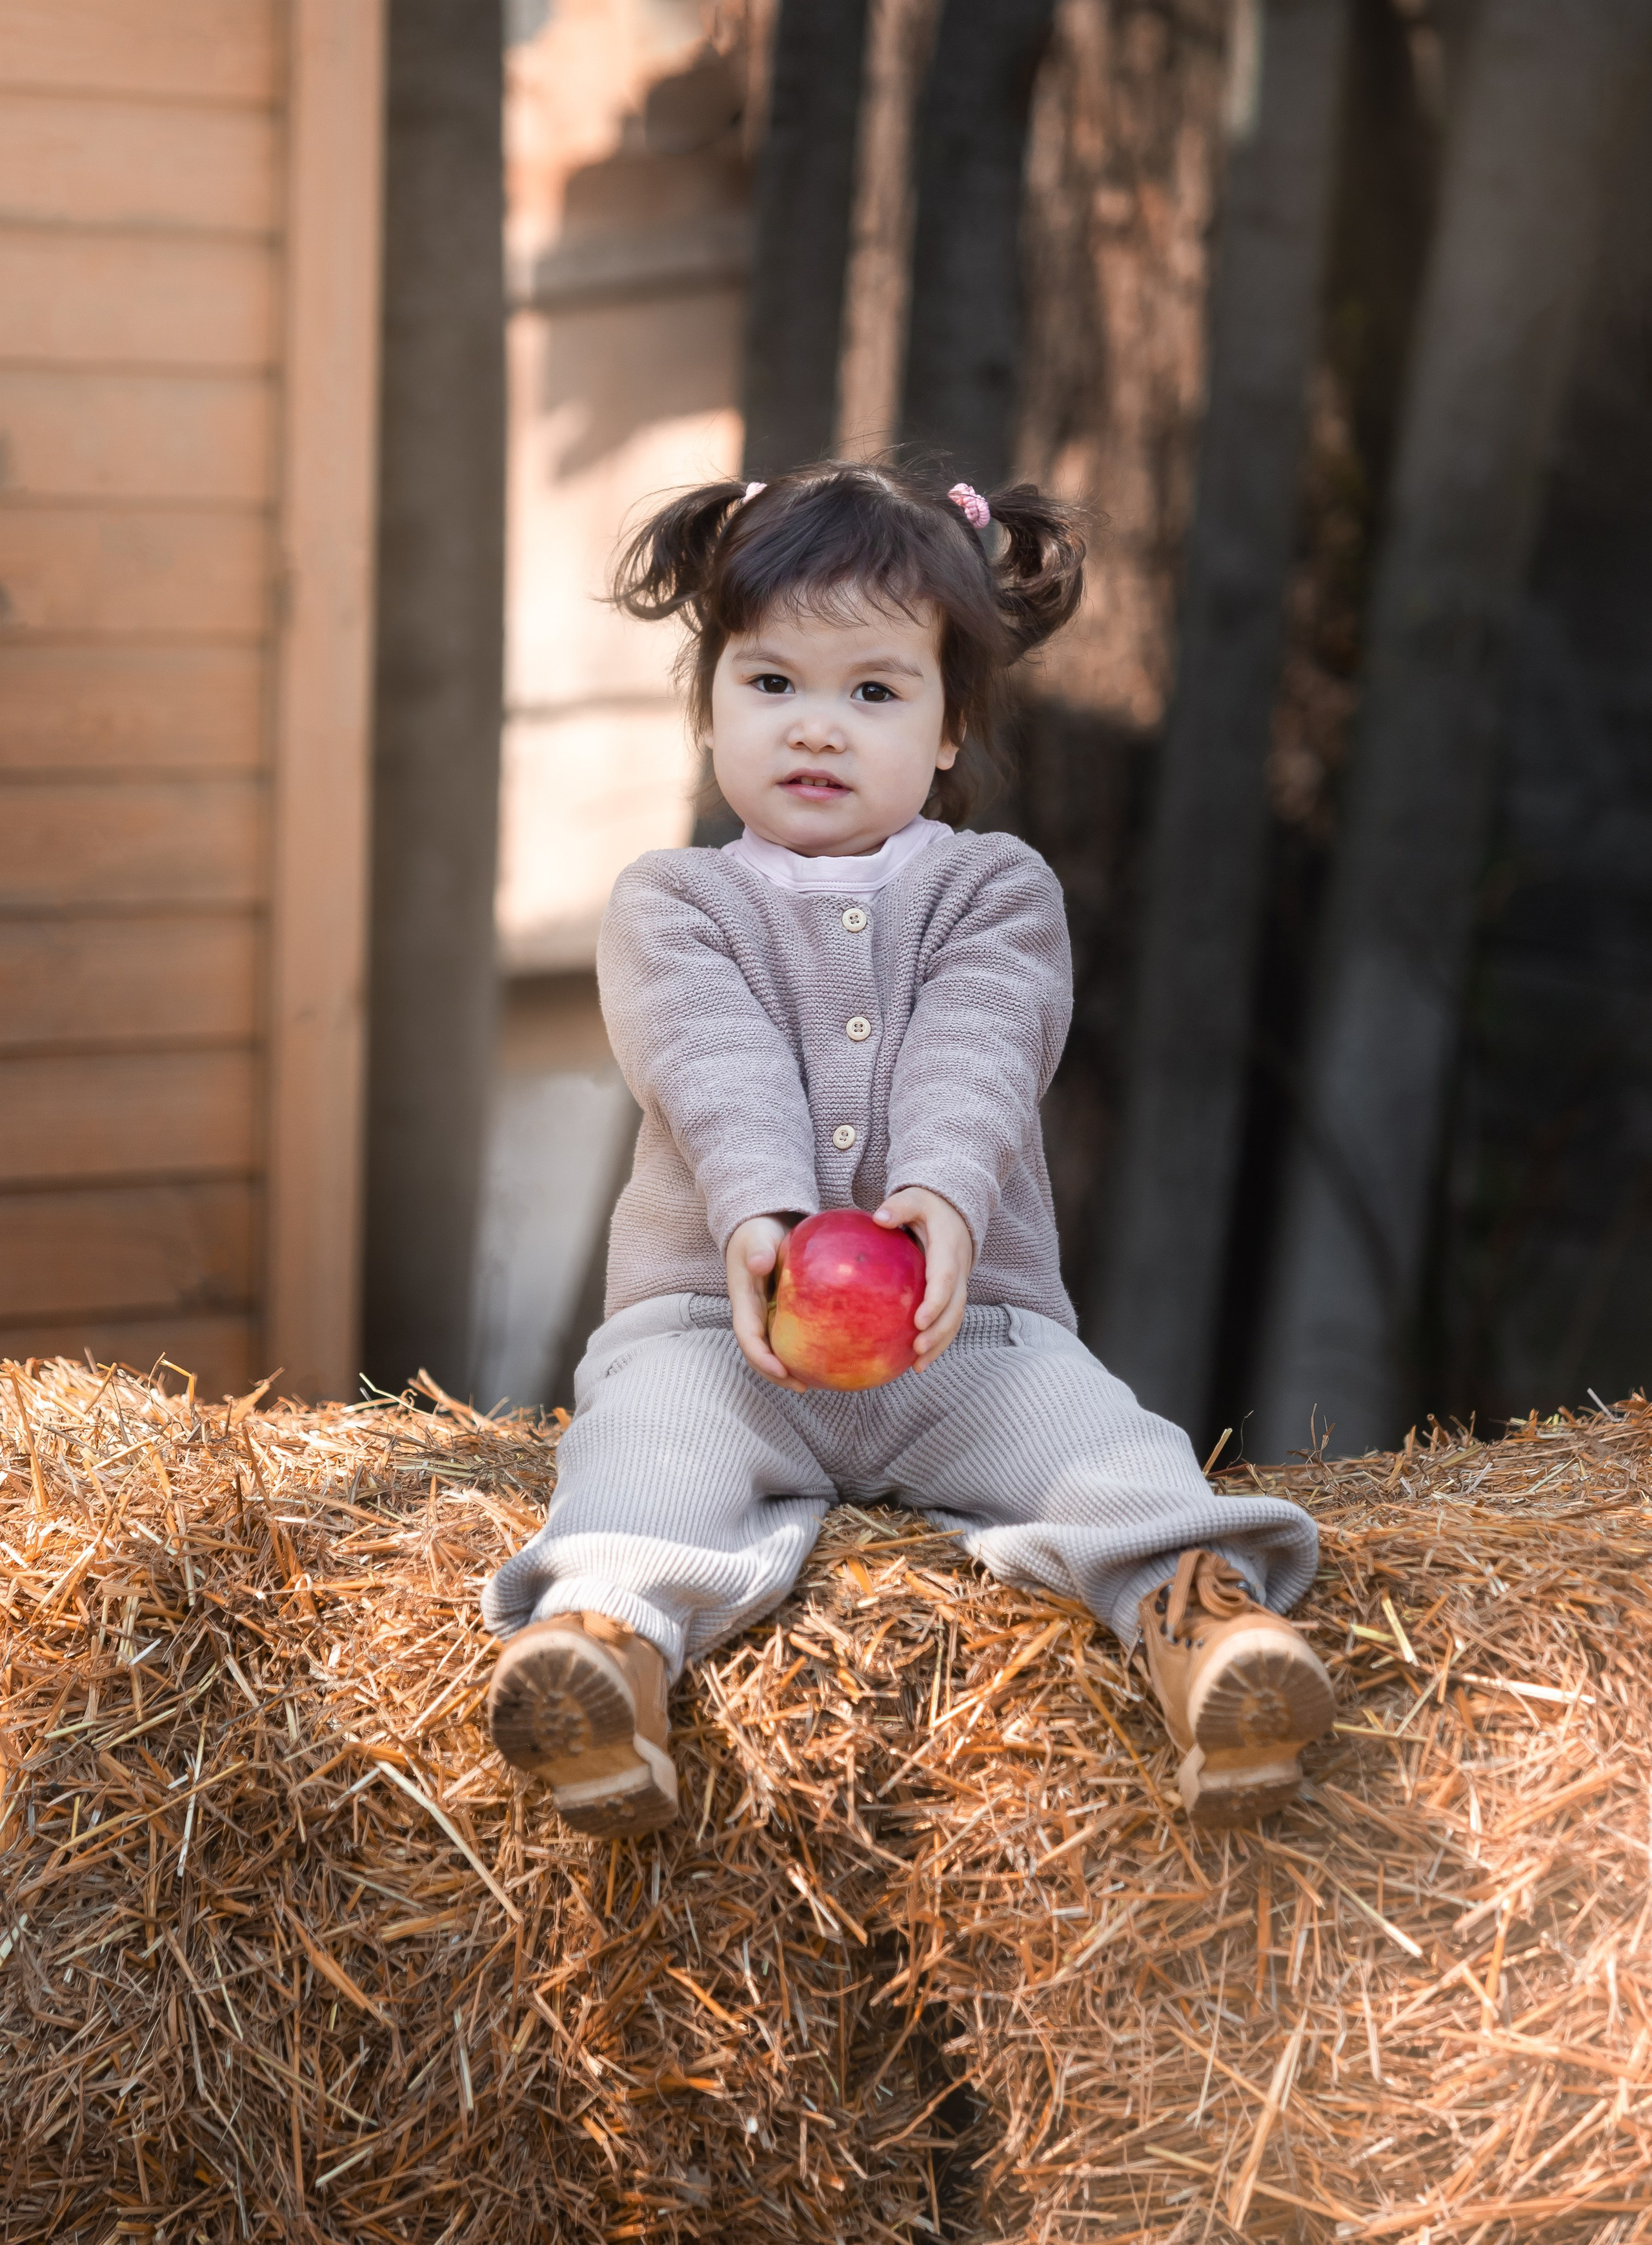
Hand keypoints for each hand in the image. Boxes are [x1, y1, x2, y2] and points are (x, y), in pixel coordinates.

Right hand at [724, 1214, 808, 1389]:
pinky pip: (789, 1337)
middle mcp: (753, 1314)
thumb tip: (761, 1264)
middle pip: (759, 1353)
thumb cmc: (758, 1232)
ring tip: (816, 1382)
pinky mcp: (781, 1312)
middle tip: (804, 1386)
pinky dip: (801, 1351)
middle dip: (776, 1374)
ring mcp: (766, 1315)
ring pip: (773, 1349)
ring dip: (788, 1369)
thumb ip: (759, 1250)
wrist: (762, 1226)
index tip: (781, 1371)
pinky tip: (825, 1359)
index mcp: (743, 1301)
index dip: (761, 1358)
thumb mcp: (758, 1237)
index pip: (748, 1336)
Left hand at [874, 1187, 972, 1369]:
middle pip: (954, 1308)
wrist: (956, 1213)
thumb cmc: (928, 1207)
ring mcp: (958, 1286)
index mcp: (948, 1250)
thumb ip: (899, 1206)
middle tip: (917, 1348)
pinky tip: (916, 1361)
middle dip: (939, 1331)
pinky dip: (938, 1342)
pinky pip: (948, 1322)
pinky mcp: (952, 1296)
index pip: (944, 1280)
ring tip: (917, 1365)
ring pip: (954, 1320)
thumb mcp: (915, 1198)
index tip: (919, 1321)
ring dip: (939, 1344)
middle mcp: (958, 1271)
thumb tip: (879, 1218)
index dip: (935, 1302)